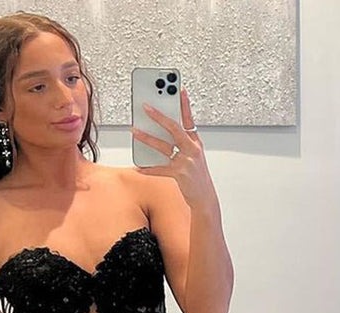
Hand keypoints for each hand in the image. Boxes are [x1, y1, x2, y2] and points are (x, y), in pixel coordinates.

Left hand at [130, 87, 214, 209]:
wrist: (205, 197)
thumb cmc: (197, 177)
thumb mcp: (194, 157)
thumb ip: (181, 145)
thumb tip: (161, 135)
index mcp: (196, 143)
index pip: (189, 119)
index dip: (184, 104)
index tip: (178, 89)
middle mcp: (192, 150)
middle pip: (174, 128)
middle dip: (159, 116)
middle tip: (146, 106)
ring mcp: (186, 162)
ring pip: (163, 146)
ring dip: (147, 138)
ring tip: (135, 131)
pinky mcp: (179, 175)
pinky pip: (160, 169)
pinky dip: (148, 168)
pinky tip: (138, 166)